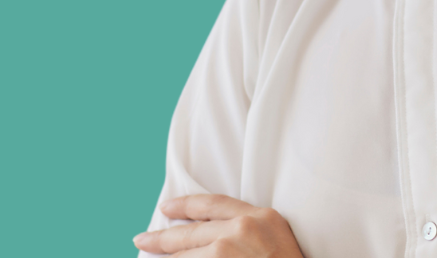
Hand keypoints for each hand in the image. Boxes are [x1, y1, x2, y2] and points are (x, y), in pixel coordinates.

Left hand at [133, 194, 304, 255]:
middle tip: (141, 239)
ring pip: (184, 256)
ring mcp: (225, 253)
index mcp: (258, 216)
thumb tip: (215, 236)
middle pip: (190, 231)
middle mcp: (240, 229)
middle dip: (162, 237)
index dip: (186, 204)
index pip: (213, 204)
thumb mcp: (275, 236)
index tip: (166, 207)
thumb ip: (249, 229)